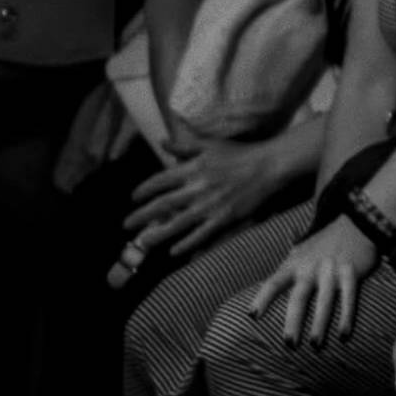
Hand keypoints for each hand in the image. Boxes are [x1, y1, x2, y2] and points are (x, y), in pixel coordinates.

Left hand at [126, 138, 282, 257]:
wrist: (268, 166)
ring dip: (158, 234)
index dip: (144, 190)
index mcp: (193, 168)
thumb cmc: (239, 154)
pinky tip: (174, 252)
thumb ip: (184, 146)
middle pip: (163, 205)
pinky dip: (187, 244)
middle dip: (142, 216)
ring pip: (178, 224)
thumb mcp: (209, 144)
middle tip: (126, 225)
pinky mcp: (224, 218)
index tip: (133, 198)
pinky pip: (202, 235)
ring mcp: (210, 205)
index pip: (160, 181)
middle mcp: (198, 188)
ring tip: (142, 242)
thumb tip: (162, 142)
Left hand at [248, 215, 376, 345]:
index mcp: (295, 263)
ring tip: (315, 345)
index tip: (253, 316)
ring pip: (324, 301)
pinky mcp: (351, 272)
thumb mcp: (301, 250)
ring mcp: (331, 270)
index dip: (263, 298)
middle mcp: (311, 267)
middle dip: (293, 321)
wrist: (356, 223)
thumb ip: (288, 268)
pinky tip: (343, 334)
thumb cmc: (325, 243)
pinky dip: (346, 316)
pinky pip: (349, 298)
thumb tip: (269, 288)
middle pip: (299, 298)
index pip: (274, 282)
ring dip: (320, 324)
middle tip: (288, 343)